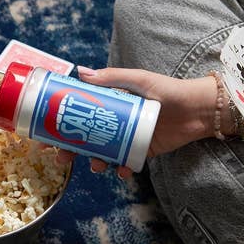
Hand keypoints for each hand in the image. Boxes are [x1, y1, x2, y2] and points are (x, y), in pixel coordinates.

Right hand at [57, 66, 232, 177]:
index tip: (46, 132)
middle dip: (71, 149)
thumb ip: (112, 77)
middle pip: (84, 138)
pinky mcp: (140, 152)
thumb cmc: (167, 90)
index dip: (61, 123)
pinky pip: (125, 164)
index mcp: (109, 105)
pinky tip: (122, 171)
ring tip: (96, 166)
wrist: (197, 110)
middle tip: (62, 156)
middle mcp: (113, 123)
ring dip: (95, 162)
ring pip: (102, 154)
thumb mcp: (138, 80)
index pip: (78, 114)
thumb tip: (80, 72)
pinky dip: (122, 170)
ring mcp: (126, 139)